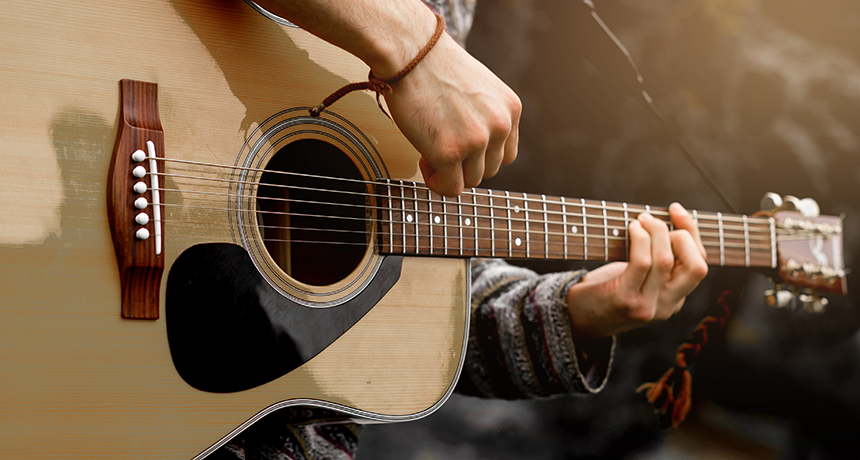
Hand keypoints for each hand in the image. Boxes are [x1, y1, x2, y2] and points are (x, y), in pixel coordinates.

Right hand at [384, 32, 520, 196]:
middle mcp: (500, 125)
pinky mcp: (450, 152)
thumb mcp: (479, 88)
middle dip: (464, 165)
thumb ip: (485, 116)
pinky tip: (424, 161)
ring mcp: (477, 140)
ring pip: (471, 181)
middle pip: (489, 170)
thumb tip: (474, 149)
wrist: (409, 51)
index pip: (505, 153)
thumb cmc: (434, 65)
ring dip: (449, 173)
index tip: (459, 145)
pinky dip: (436, 182)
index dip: (480, 155)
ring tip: (429, 150)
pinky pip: (450, 188)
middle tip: (439, 146)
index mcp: (511, 108)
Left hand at [565, 203, 708, 339]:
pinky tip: (631, 228)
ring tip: (640, 220)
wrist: (575, 319)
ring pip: (666, 260)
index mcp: (674, 299)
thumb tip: (664, 220)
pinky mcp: (625, 299)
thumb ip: (656, 262)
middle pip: (696, 267)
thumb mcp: (638, 279)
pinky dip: (640, 239)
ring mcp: (647, 306)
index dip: (692, 233)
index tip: (675, 210)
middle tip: (654, 221)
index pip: (699, 264)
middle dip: (684, 234)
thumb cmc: (604, 290)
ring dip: (656, 231)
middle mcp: (666, 307)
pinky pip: (642, 262)